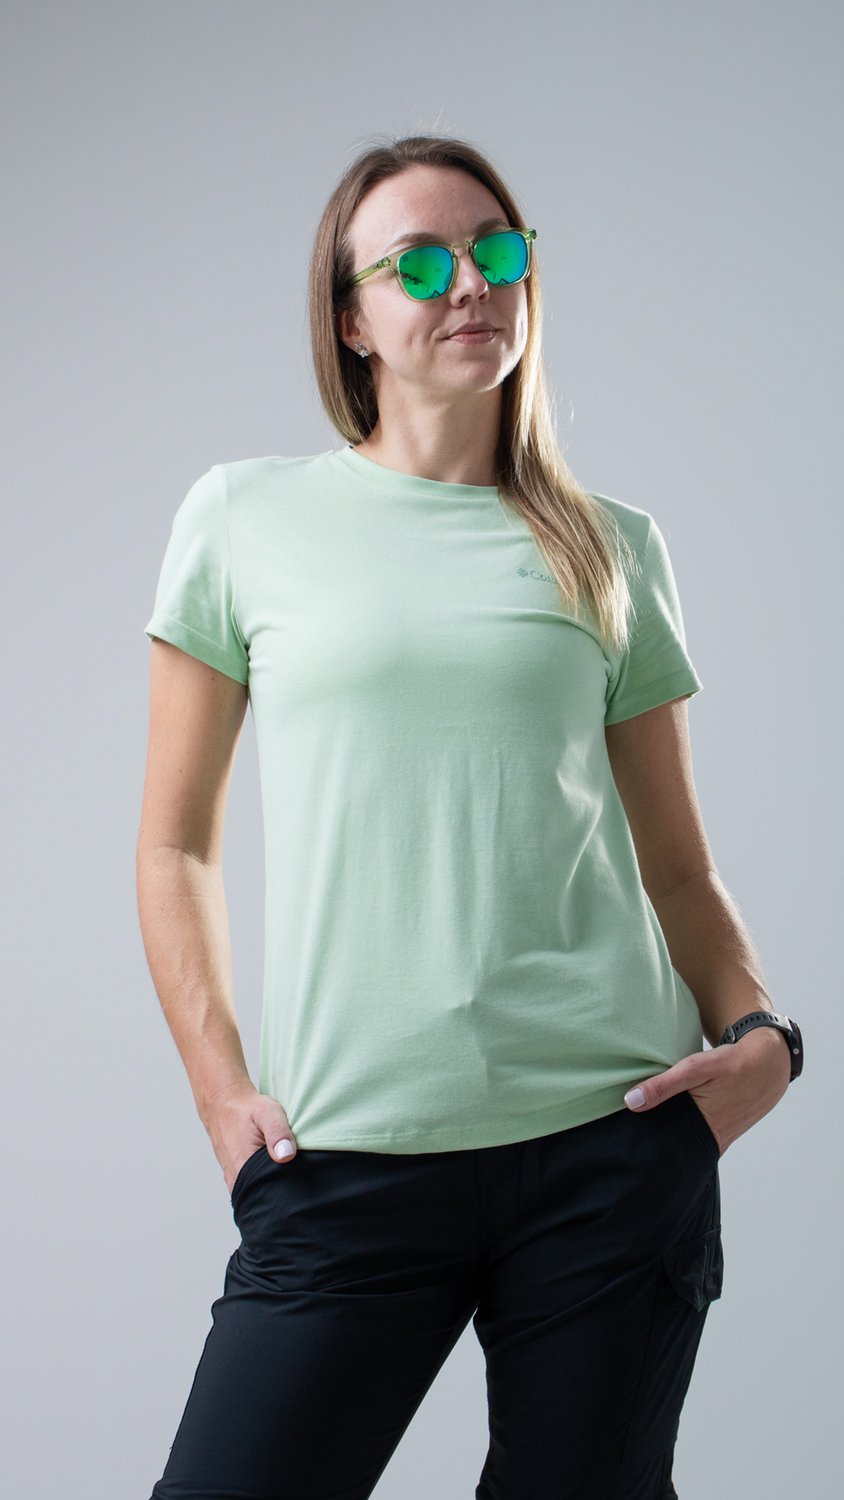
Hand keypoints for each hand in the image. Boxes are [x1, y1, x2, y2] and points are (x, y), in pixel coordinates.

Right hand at [202, 1081, 298, 1194]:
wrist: (223, 1103)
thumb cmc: (247, 1109)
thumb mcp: (267, 1113)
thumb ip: (278, 1133)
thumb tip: (287, 1156)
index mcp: (244, 1170)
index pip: (272, 1196)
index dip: (289, 1191)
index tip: (301, 1181)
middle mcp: (237, 1181)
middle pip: (266, 1197)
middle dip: (283, 1191)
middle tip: (296, 1175)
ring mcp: (235, 1181)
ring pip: (259, 1193)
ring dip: (272, 1185)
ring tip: (285, 1171)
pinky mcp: (235, 1177)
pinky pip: (253, 1186)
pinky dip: (264, 1180)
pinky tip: (273, 1168)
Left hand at [622, 1024, 791, 1154]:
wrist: (769, 1063)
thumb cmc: (732, 1063)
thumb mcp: (696, 1068)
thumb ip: (663, 1085)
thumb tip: (630, 1101)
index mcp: (706, 1131)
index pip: (669, 1151)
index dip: (648, 1149)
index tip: (627, 1147)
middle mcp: (714, 1142)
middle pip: (677, 1150)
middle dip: (657, 1146)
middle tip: (631, 1141)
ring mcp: (721, 1139)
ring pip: (688, 1143)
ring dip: (672, 1138)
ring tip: (645, 1133)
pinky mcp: (724, 1131)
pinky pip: (699, 1136)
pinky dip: (686, 1130)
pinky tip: (672, 1121)